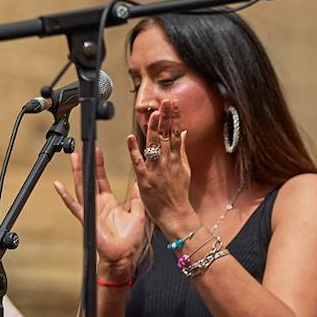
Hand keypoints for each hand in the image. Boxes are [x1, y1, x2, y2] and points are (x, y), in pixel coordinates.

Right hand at [53, 147, 146, 280]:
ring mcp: (91, 211)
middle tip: (81, 149)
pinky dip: (66, 196)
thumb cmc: (130, 240)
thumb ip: (137, 198)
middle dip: (86, 164)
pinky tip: (58, 186)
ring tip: (73, 158)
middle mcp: (98, 205)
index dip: (99, 165)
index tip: (97, 151)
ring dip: (77, 173)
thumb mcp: (138, 213)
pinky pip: (75, 206)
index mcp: (109, 203)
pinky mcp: (88, 219)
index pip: (102, 179)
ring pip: (82, 188)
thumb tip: (139, 182)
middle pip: (89, 180)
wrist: (124, 257)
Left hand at [126, 99, 196, 235]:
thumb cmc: (179, 194)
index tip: (174, 104)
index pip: (176, 133)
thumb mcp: (185, 169)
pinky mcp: (146, 180)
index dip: (175, 117)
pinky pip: (139, 163)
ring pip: (155, 146)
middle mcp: (168, 162)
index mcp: (177, 159)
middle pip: (166, 136)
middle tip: (165, 102)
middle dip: (166, 117)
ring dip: (154, 129)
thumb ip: (182, 150)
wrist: (175, 214)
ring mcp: (156, 170)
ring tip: (154, 113)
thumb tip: (183, 133)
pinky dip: (134, 150)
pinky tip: (131, 138)